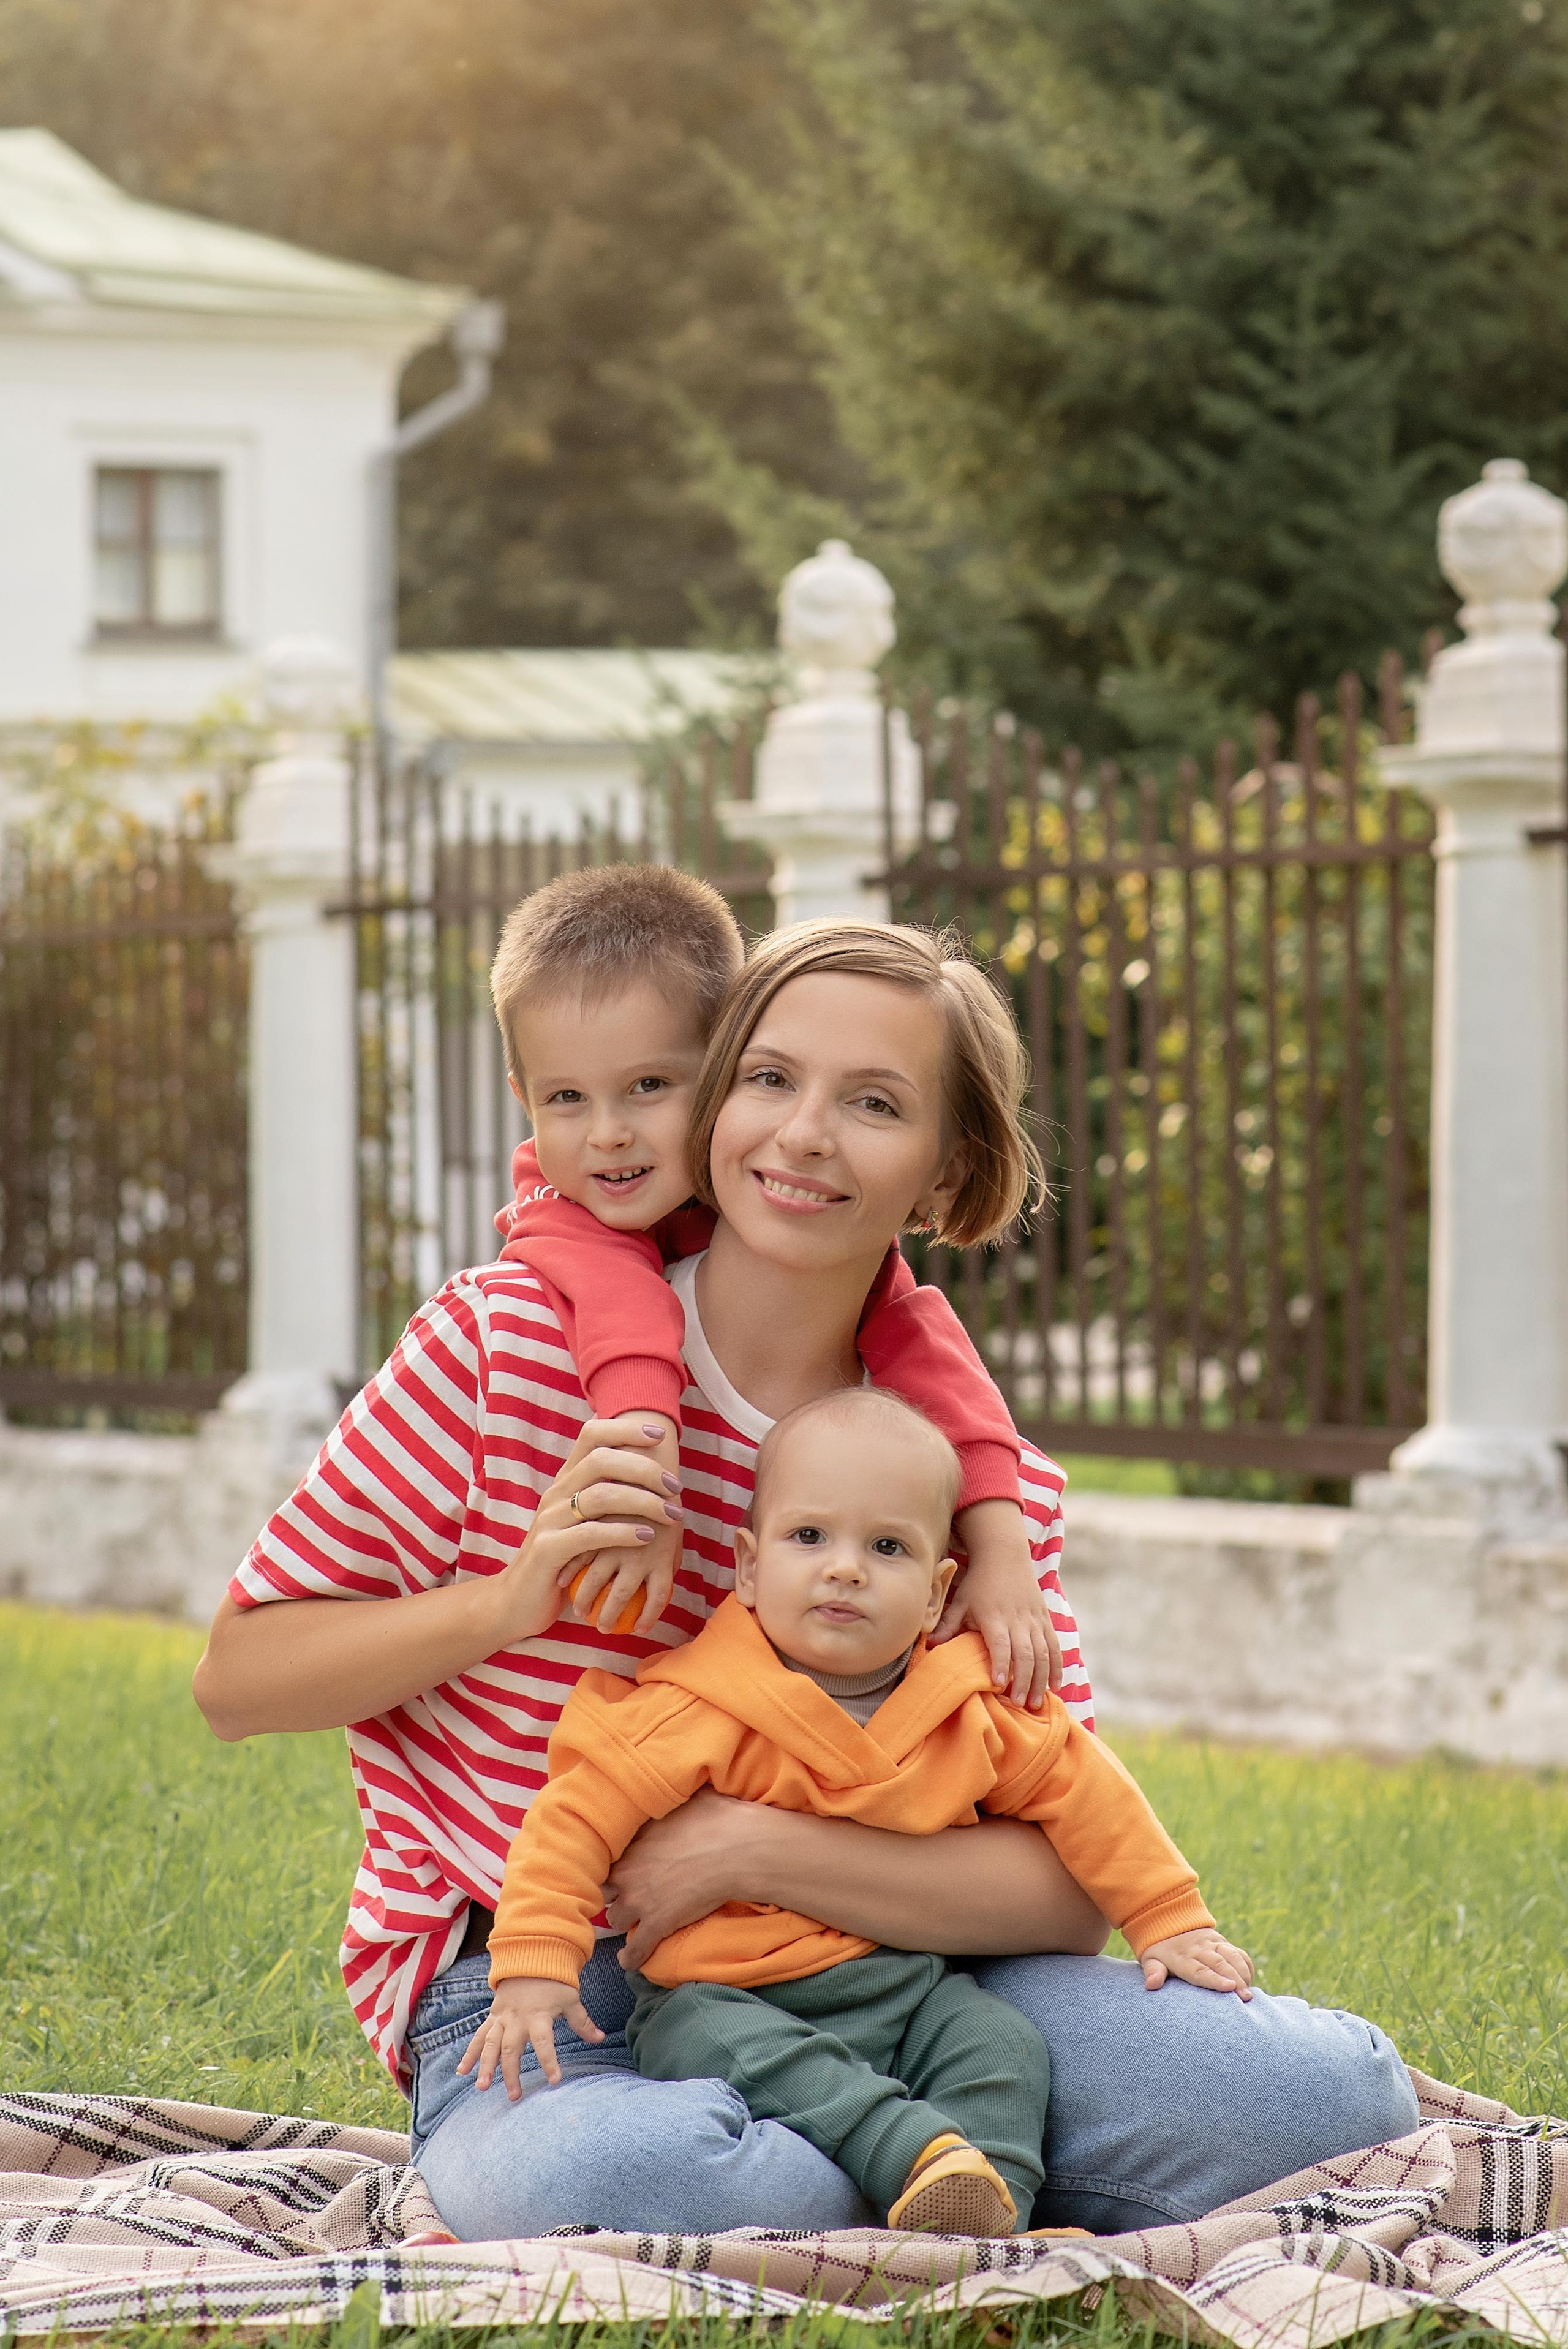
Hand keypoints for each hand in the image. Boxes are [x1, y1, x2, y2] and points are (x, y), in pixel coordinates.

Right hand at [456, 1974, 603, 2093]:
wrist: (530, 1957)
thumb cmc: (553, 1981)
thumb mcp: (571, 1999)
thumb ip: (583, 2022)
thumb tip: (601, 2038)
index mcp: (539, 2015)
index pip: (544, 2042)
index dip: (549, 2060)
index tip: (555, 2080)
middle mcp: (517, 2019)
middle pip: (512, 2049)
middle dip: (511, 2073)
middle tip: (514, 2096)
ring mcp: (502, 2018)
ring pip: (490, 2044)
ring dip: (485, 2066)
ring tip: (481, 2087)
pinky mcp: (492, 2017)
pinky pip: (478, 2036)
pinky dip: (469, 2053)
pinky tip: (462, 2071)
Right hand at [563, 1416, 682, 1635]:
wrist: (516, 1603)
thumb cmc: (562, 1562)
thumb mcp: (582, 1523)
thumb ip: (605, 1498)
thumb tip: (649, 1476)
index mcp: (565, 1481)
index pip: (591, 1435)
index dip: (626, 1429)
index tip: (660, 1436)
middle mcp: (555, 1494)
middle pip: (601, 1459)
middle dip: (645, 1469)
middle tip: (675, 1487)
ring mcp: (549, 1520)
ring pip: (600, 1495)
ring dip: (643, 1501)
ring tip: (671, 1514)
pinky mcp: (548, 1549)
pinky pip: (590, 1533)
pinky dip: (623, 1532)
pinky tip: (647, 1537)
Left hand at [604, 1787, 763, 1969]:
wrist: (739, 1850)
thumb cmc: (719, 1818)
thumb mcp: (690, 1796)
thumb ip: (672, 1797)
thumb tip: (674, 1782)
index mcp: (634, 1839)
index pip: (607, 1854)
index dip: (614, 1860)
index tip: (620, 1864)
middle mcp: (629, 1870)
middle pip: (604, 1887)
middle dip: (612, 1890)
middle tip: (623, 1892)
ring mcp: (641, 1900)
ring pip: (614, 1917)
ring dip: (622, 1919)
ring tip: (630, 1922)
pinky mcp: (657, 1924)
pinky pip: (635, 1949)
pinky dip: (631, 1957)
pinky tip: (628, 1962)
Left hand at [931, 1500, 1061, 1709]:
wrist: (1004, 1556)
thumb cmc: (979, 1583)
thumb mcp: (961, 1601)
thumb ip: (948, 1625)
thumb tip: (929, 1645)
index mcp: (995, 1617)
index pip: (1000, 1644)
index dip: (1001, 1665)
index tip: (1000, 1686)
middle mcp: (1018, 1620)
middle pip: (1025, 1654)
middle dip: (1025, 1681)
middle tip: (1021, 1704)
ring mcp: (1034, 1620)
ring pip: (1043, 1653)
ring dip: (1042, 1679)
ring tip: (1036, 1703)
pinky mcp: (1045, 1620)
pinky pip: (1054, 1646)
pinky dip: (1057, 1666)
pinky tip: (1056, 1685)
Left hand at [1140, 1926, 1253, 1999]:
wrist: (1168, 1921)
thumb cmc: (1160, 1950)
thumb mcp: (1151, 1960)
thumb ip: (1153, 1972)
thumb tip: (1150, 1985)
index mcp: (1182, 1956)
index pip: (1200, 1970)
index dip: (1215, 1980)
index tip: (1229, 1988)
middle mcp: (1199, 1948)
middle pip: (1220, 1965)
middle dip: (1235, 1981)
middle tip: (1246, 1998)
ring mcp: (1212, 1943)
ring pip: (1232, 1956)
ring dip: (1243, 1974)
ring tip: (1249, 1994)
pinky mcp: (1221, 1941)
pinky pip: (1238, 1952)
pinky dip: (1246, 1965)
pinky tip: (1249, 1980)